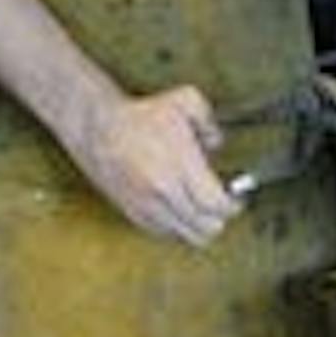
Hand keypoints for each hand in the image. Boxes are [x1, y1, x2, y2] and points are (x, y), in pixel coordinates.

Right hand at [70, 85, 241, 247]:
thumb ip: (210, 122)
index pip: (216, 205)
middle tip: (221, 206)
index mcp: (181, 165)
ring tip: (201, 211)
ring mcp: (147, 206)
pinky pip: (165, 234)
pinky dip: (177, 228)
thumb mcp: (186, 100)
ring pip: (186, 236)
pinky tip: (179, 210)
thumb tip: (217, 145)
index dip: (233, 207)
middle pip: (205, 228)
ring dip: (199, 227)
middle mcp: (164, 191)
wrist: (98, 127)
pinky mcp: (133, 213)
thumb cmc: (142, 114)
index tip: (236, 200)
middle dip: (220, 219)